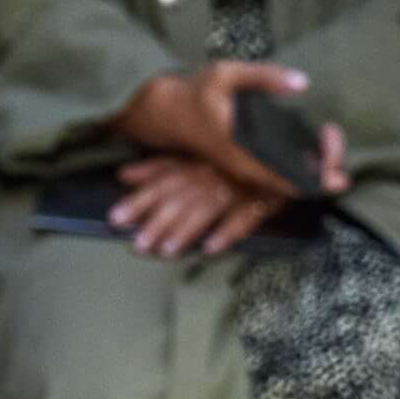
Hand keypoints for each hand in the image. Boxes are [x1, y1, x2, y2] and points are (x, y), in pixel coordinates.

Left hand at [106, 151, 282, 257]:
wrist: (285, 146)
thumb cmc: (235, 152)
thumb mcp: (197, 154)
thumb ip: (161, 166)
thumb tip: (122, 174)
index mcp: (196, 162)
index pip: (163, 182)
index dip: (139, 200)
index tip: (115, 218)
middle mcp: (213, 174)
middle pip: (180, 199)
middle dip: (157, 223)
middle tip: (137, 247)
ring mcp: (238, 187)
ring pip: (207, 210)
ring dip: (186, 231)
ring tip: (166, 252)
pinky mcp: (263, 200)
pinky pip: (244, 218)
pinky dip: (228, 232)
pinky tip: (211, 248)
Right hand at [115, 53, 350, 198]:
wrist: (167, 114)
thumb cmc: (197, 92)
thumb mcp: (228, 74)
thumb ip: (264, 77)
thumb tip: (301, 82)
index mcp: (243, 151)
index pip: (288, 176)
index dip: (318, 174)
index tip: (336, 158)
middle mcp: (246, 168)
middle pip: (295, 184)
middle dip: (324, 169)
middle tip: (335, 143)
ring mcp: (246, 171)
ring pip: (288, 182)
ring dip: (314, 169)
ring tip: (329, 144)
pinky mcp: (246, 168)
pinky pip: (279, 176)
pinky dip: (300, 167)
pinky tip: (313, 149)